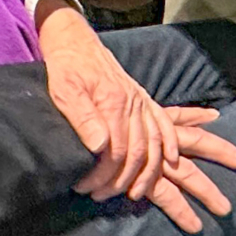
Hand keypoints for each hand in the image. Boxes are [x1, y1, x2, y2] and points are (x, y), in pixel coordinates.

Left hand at [38, 0, 177, 203]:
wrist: (75, 41)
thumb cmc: (66, 67)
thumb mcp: (65, 91)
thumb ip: (83, 119)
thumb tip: (99, 147)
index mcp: (114, 103)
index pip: (117, 152)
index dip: (102, 176)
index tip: (85, 187)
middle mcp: (134, 104)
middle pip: (138, 153)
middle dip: (120, 180)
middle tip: (99, 194)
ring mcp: (142, 102)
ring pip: (154, 144)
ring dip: (146, 172)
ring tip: (130, 192)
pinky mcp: (144, 99)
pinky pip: (165, 124)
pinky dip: (170, 144)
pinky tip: (169, 161)